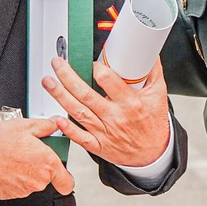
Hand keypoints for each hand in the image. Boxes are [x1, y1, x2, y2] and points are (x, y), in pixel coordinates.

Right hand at [0, 117, 74, 199]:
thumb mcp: (27, 125)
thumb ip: (47, 126)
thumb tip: (56, 125)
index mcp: (48, 163)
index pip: (67, 183)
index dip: (65, 178)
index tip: (61, 173)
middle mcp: (38, 180)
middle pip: (46, 179)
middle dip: (39, 168)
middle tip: (27, 153)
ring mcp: (23, 190)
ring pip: (30, 183)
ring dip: (25, 173)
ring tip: (13, 158)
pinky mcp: (9, 195)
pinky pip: (16, 188)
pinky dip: (13, 179)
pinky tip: (5, 166)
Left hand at [43, 56, 171, 168]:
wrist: (153, 153)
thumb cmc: (153, 123)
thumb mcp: (158, 94)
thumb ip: (151, 72)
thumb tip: (147, 52)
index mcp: (130, 103)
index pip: (109, 82)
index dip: (97, 69)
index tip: (90, 62)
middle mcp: (115, 117)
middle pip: (86, 94)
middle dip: (68, 77)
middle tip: (58, 64)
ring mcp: (105, 132)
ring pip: (79, 112)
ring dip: (60, 96)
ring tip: (48, 81)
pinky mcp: (99, 145)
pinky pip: (80, 138)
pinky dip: (68, 129)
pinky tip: (56, 119)